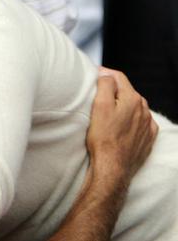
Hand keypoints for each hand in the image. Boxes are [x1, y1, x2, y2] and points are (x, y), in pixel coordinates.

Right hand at [87, 67, 157, 184]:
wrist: (112, 167)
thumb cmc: (103, 138)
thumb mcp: (99, 106)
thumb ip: (105, 85)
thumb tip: (106, 74)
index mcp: (132, 99)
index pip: (118, 77)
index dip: (104, 73)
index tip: (92, 75)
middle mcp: (144, 110)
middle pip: (126, 91)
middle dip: (112, 90)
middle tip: (96, 94)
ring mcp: (147, 125)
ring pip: (133, 107)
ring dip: (121, 105)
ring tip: (107, 112)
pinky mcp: (147, 138)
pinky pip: (139, 122)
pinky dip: (129, 120)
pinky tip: (119, 126)